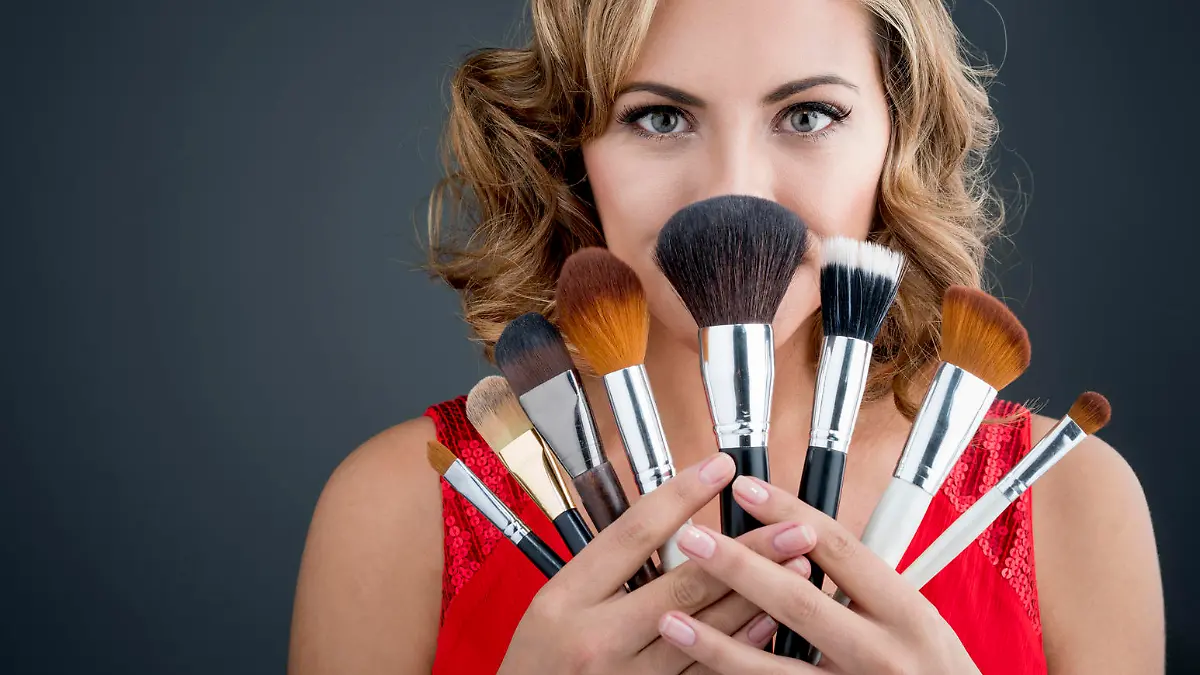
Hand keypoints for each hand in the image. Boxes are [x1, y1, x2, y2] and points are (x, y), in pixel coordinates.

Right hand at [497, 453, 814, 674]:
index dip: (682, 495)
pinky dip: (740, 646)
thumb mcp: (551, 607)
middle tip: (792, 524)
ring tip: (798, 565)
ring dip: (757, 594)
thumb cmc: (534, 666)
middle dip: (747, 550)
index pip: (633, 534)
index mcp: (567, 599)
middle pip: (684, 583)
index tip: (719, 467)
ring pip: (705, 630)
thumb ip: (602, 572)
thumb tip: (669, 527)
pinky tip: (769, 623)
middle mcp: (597, 638)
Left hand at [656, 475, 980, 674]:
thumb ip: (865, 588)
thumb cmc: (935, 673)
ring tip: (670, 615)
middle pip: (798, 601)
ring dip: (716, 641)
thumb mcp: (917, 622)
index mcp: (908, 613)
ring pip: (774, 666)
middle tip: (692, 538)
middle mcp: (883, 654)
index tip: (743, 488)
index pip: (839, 549)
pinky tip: (697, 669)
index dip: (787, 513)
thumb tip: (797, 535)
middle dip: (738, 567)